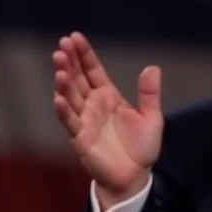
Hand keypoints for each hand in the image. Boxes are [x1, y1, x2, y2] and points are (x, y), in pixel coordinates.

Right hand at [52, 31, 163, 207]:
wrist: (135, 175)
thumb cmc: (141, 146)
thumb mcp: (152, 117)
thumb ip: (150, 93)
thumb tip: (152, 67)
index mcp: (109, 96)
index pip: (93, 71)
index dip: (84, 55)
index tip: (75, 37)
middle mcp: (93, 105)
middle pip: (78, 79)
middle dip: (69, 62)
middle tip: (63, 44)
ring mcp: (85, 120)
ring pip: (71, 97)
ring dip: (64, 82)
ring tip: (60, 67)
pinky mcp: (81, 138)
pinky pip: (70, 122)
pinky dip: (64, 110)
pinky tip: (58, 97)